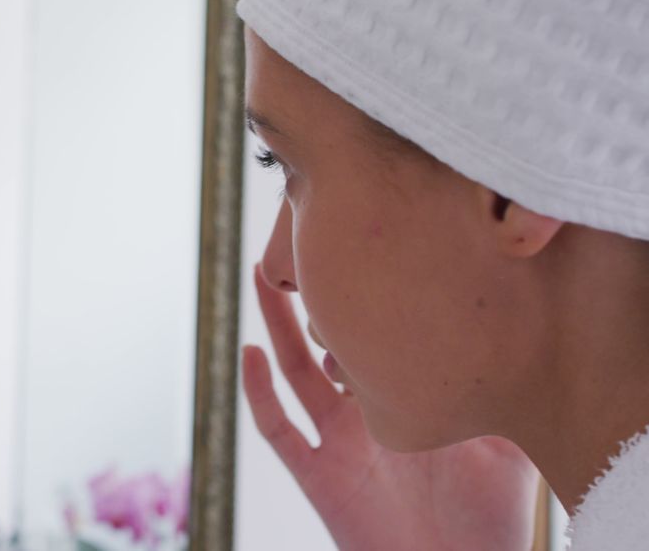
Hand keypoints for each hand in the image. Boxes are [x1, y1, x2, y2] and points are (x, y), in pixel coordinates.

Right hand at [242, 266, 538, 550]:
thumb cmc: (486, 518)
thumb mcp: (505, 443)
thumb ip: (497, 393)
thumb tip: (512, 331)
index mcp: (399, 402)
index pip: (373, 337)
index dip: (362, 296)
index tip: (362, 245)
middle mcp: (361, 415)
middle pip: (325, 341)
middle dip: (310, 296)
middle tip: (301, 244)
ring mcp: (335, 443)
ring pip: (293, 372)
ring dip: (275, 326)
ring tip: (260, 278)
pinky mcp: (317, 476)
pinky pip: (278, 429)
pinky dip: (258, 391)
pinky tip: (249, 352)